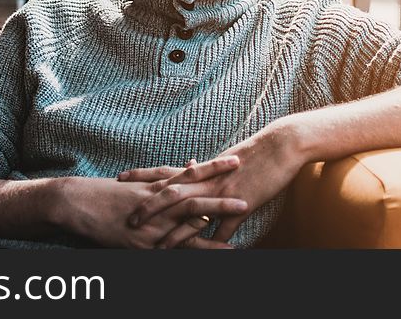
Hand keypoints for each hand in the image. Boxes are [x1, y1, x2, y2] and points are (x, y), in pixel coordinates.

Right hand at [58, 165, 245, 248]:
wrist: (75, 202)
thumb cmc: (107, 192)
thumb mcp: (138, 181)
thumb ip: (164, 175)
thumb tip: (189, 163)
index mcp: (156, 186)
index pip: (190, 174)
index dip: (214, 168)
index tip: (237, 160)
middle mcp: (156, 202)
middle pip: (194, 195)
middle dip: (222, 194)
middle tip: (249, 191)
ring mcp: (151, 222)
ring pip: (188, 220)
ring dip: (215, 220)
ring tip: (240, 217)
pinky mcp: (144, 242)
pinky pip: (173, 246)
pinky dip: (194, 248)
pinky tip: (214, 250)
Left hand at [120, 121, 303, 246]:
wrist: (280, 145)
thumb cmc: (253, 151)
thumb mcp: (224, 158)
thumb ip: (206, 168)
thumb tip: (191, 166)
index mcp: (201, 170)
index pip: (164, 172)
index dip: (141, 175)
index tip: (120, 178)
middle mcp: (207, 180)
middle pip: (170, 193)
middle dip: (149, 207)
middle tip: (130, 220)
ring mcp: (223, 193)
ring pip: (193, 215)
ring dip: (176, 233)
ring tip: (160, 248)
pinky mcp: (243, 204)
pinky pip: (225, 227)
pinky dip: (216, 243)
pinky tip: (208, 254)